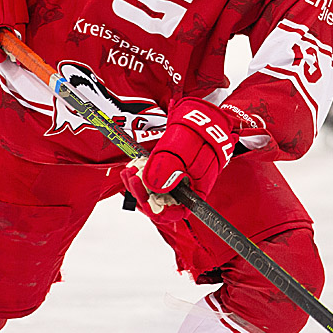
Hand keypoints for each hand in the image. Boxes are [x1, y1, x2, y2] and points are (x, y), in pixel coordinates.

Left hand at [120, 97, 237, 223]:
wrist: (202, 120)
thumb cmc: (200, 136)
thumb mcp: (182, 153)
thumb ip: (167, 170)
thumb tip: (149, 187)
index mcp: (193, 194)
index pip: (171, 213)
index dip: (153, 208)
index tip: (141, 194)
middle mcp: (183, 192)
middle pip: (157, 204)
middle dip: (139, 192)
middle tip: (130, 175)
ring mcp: (174, 183)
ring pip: (151, 193)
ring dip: (137, 184)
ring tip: (130, 169)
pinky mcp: (167, 174)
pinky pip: (150, 181)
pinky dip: (140, 175)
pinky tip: (134, 165)